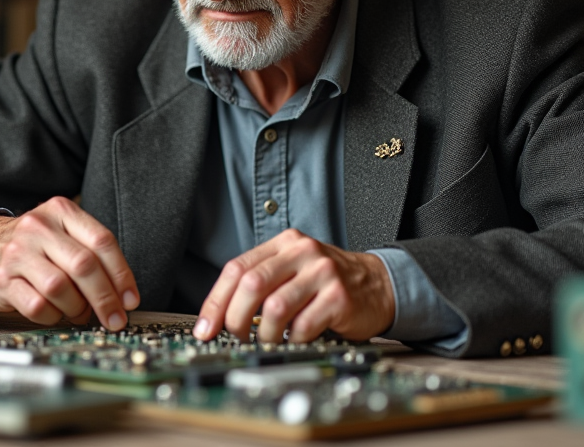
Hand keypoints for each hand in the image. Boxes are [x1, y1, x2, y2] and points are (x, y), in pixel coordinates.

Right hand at [0, 197, 139, 329]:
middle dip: (105, 298)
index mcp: (60, 210)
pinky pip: (38, 306)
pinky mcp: (2, 280)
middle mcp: (38, 227)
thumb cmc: (35, 245)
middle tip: (115, 318)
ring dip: (77, 308)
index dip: (122, 275)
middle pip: (84, 265)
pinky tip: (56, 313)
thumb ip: (91, 252)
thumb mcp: (62, 231)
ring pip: (60, 288)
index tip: (130, 300)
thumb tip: (123, 295)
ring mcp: (17, 253)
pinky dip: (54, 316)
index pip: (102, 242)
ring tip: (80, 312)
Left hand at [193, 229, 394, 343]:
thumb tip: (218, 316)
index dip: (215, 301)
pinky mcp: (339, 297)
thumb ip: (260, 281)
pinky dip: (292, 339)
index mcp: (284, 244)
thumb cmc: (327, 282)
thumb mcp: (293, 269)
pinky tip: (296, 338)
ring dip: (264, 333)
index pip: (236, 268)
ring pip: (275, 307)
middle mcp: (302, 252)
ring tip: (269, 339)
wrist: (378, 284)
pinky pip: (303, 325)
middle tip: (236, 336)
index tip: (205, 328)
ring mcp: (322, 273)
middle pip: (251, 285)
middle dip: (235, 318)